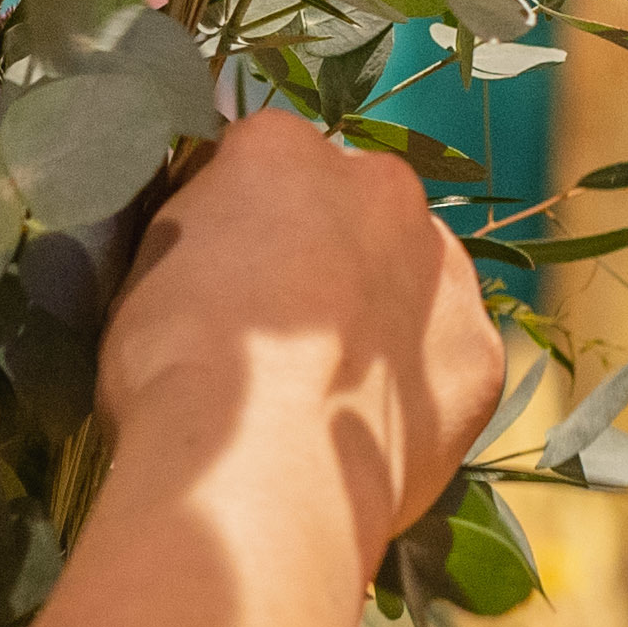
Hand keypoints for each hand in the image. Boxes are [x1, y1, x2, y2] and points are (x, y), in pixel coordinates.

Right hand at [104, 112, 510, 559]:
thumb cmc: (175, 370)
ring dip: (384, 314)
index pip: (263, 162)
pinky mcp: (479, 351)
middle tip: (286, 338)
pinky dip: (414, 387)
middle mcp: (379, 187)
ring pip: (413, 277)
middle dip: (329, 255)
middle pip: (354, 208)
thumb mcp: (148, 275)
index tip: (225, 278)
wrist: (259, 474)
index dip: (243, 224)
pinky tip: (367, 431)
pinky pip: (445, 358)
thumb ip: (203, 238)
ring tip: (330, 394)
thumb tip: (222, 251)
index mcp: (282, 152)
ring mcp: (442, 269)